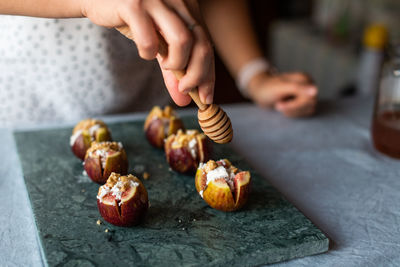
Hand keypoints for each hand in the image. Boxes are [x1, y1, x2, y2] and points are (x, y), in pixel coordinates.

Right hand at [82, 0, 214, 106]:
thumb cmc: (132, 19)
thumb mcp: (158, 44)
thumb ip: (172, 70)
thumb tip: (183, 99)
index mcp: (189, 8)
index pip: (207, 44)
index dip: (209, 74)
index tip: (206, 98)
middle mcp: (178, 0)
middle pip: (202, 44)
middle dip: (197, 75)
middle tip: (185, 89)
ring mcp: (158, 1)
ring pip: (182, 41)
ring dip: (176, 63)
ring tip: (165, 64)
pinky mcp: (135, 5)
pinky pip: (150, 41)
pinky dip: (148, 53)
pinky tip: (144, 51)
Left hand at [247, 72, 317, 117]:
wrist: (259, 92)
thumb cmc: (267, 88)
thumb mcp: (280, 88)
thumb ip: (297, 88)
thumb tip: (315, 90)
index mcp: (305, 78)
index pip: (310, 97)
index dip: (295, 104)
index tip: (279, 105)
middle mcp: (309, 85)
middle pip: (310, 104)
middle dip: (292, 108)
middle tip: (277, 105)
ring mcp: (307, 94)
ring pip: (309, 109)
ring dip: (293, 111)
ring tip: (280, 105)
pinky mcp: (304, 102)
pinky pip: (306, 113)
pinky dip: (294, 113)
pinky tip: (284, 108)